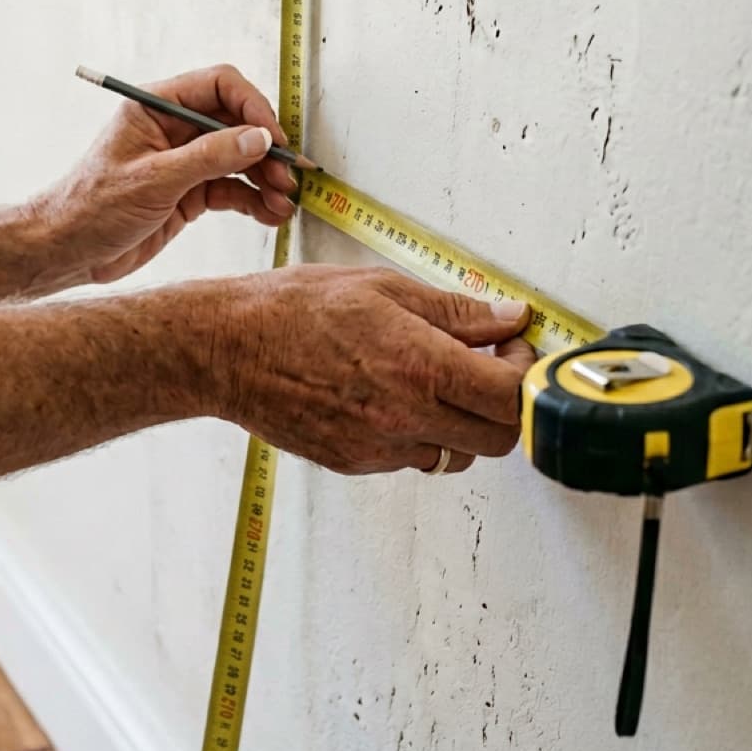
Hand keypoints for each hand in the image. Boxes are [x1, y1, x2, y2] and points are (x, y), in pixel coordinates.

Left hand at [35, 64, 298, 283]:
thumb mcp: (153, 180)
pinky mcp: (189, 193)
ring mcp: (184, 161)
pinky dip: (254, 201)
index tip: (273, 139)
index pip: (218, 87)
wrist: (67, 252)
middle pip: (236, 123)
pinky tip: (271, 215)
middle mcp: (173, 129)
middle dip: (265, 149)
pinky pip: (231, 189)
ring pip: (239, 158)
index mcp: (155, 107)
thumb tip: (259, 139)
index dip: (252, 107)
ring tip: (284, 202)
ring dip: (265, 179)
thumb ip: (209, 158)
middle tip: (287, 176)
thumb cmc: (91, 208)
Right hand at [210, 266, 537, 473]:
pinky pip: (410, 458)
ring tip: (431, 380)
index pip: (512, 397)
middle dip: (504, 404)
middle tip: (485, 366)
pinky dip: (416, 431)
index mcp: (419, 367)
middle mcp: (404, 417)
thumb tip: (506, 318)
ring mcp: (379, 448)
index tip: (514, 350)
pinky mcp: (355, 463)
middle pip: (499, 439)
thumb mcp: (381, 287)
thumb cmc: (291, 309)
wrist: (225, 350)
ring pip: (456, 454)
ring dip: (461, 421)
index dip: (526, 374)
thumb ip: (453, 311)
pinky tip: (389, 395)